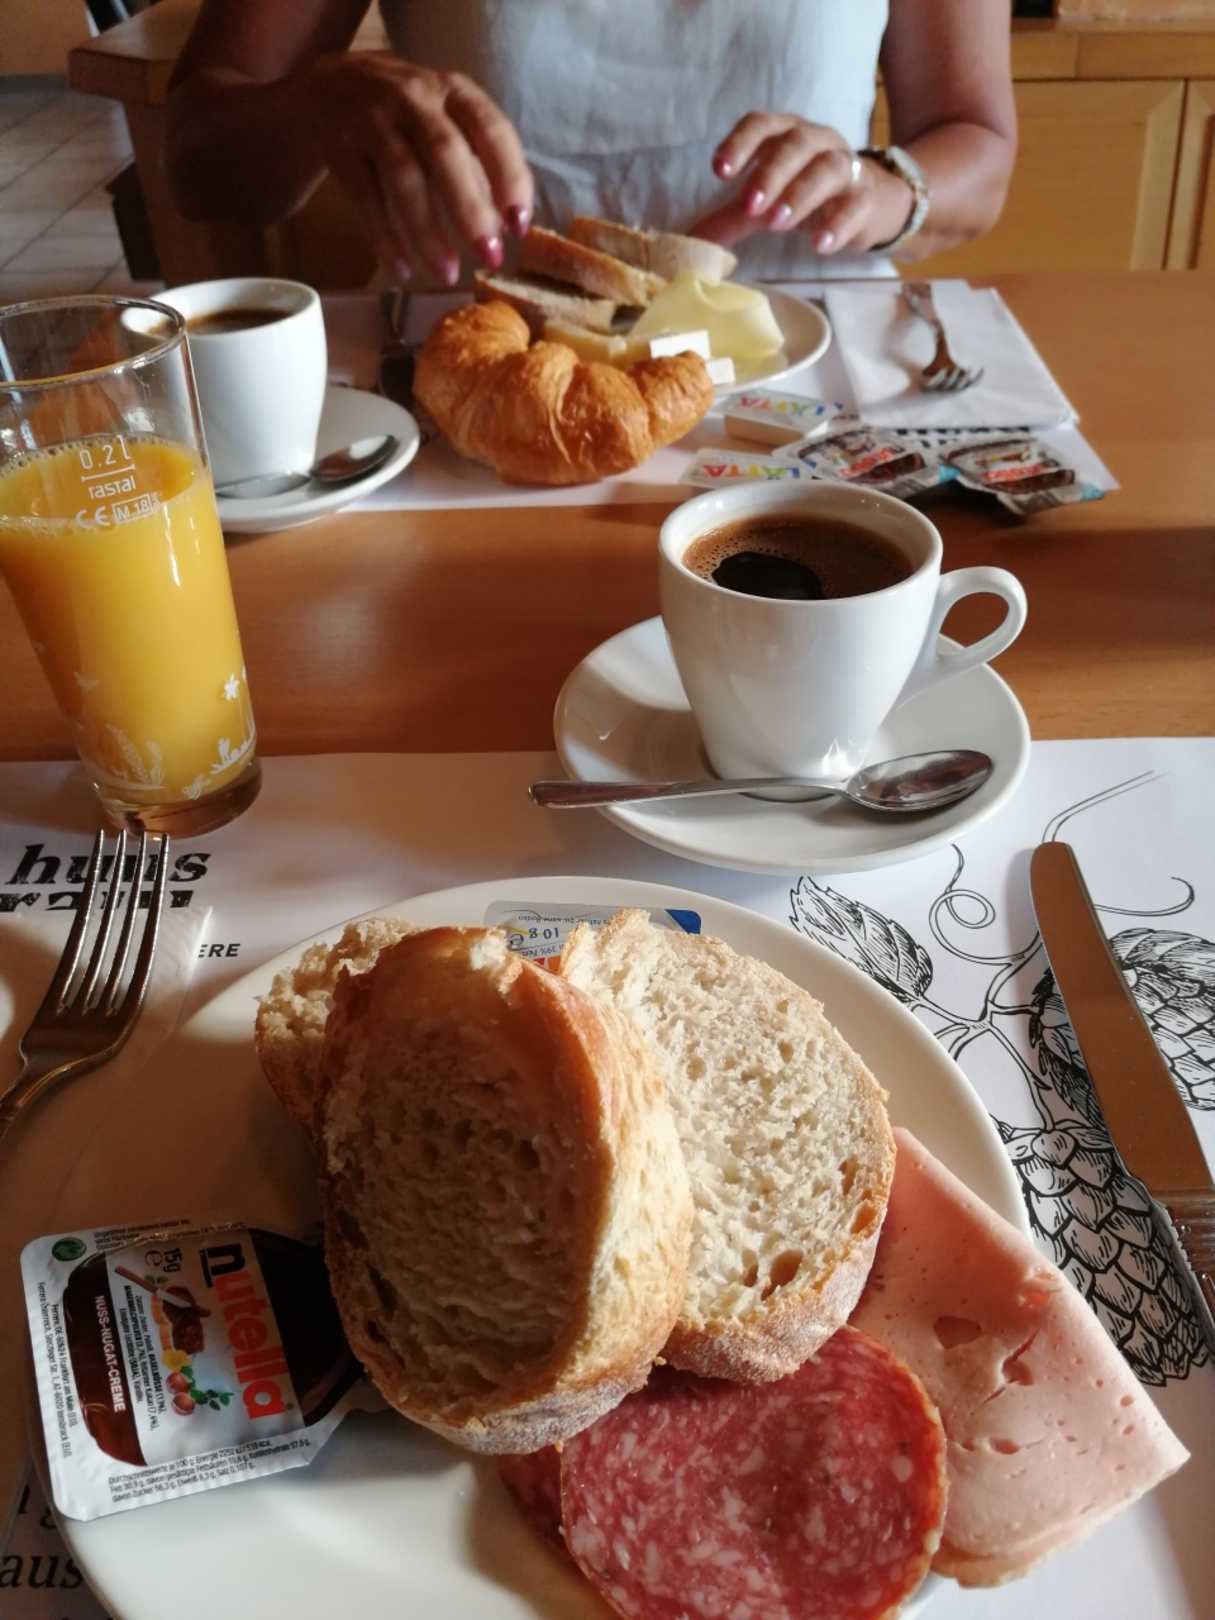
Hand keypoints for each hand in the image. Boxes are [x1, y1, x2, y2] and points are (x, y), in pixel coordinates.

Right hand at [304, 53, 532, 283]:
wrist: (325, 85)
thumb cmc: (405, 115)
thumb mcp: (445, 120)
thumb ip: (476, 164)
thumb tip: (504, 226)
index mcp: (454, 92)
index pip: (491, 131)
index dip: (510, 178)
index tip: (520, 226)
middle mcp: (414, 99)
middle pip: (446, 154)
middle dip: (472, 210)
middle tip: (490, 257)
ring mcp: (373, 120)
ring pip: (405, 178)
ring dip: (429, 232)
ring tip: (448, 274)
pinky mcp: (340, 146)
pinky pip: (366, 197)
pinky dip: (385, 237)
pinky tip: (403, 269)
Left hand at [690, 113, 909, 255]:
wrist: (869, 203)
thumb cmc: (808, 194)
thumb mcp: (767, 203)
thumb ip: (732, 217)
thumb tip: (692, 243)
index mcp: (788, 135)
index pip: (763, 125)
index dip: (741, 143)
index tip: (719, 172)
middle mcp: (819, 142)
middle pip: (796, 144)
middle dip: (770, 174)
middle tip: (750, 206)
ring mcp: (847, 168)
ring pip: (828, 169)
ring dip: (800, 195)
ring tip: (777, 223)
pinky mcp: (866, 199)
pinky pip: (856, 206)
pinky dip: (839, 225)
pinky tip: (821, 245)